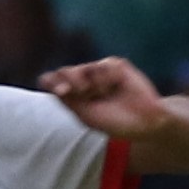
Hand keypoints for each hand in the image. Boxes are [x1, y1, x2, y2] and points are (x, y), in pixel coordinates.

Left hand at [38, 57, 173, 139]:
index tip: (58, 90)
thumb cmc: (114, 123)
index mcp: (74, 95)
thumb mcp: (85, 114)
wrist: (143, 122)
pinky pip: (102, 65)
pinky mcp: (115, 65)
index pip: (55, 82)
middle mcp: (85, 81)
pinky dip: (104, 77)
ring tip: (101, 93)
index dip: (52, 82)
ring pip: (83, 68)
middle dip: (70, 81)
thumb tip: (45, 81)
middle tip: (80, 92)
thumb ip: (67, 98)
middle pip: (66, 72)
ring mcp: (100, 72)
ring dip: (89, 82)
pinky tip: (112, 86)